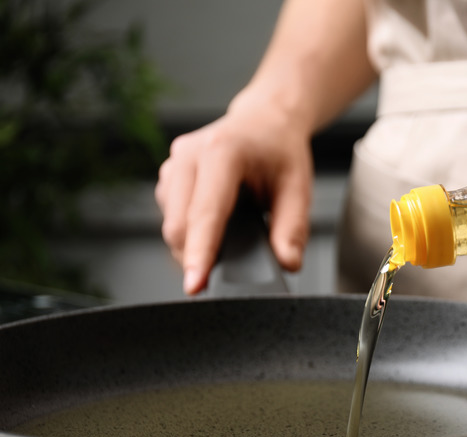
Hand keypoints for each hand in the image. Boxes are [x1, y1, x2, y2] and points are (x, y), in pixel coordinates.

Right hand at [155, 104, 312, 294]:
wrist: (265, 120)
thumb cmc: (280, 150)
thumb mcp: (298, 188)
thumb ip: (293, 229)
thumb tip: (287, 263)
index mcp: (223, 151)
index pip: (206, 214)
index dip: (200, 254)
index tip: (195, 286)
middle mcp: (189, 154)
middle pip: (179, 227)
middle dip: (198, 256)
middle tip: (231, 264)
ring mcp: (173, 163)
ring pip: (171, 225)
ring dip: (193, 243)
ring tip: (229, 230)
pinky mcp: (167, 174)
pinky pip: (169, 216)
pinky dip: (189, 230)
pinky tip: (214, 220)